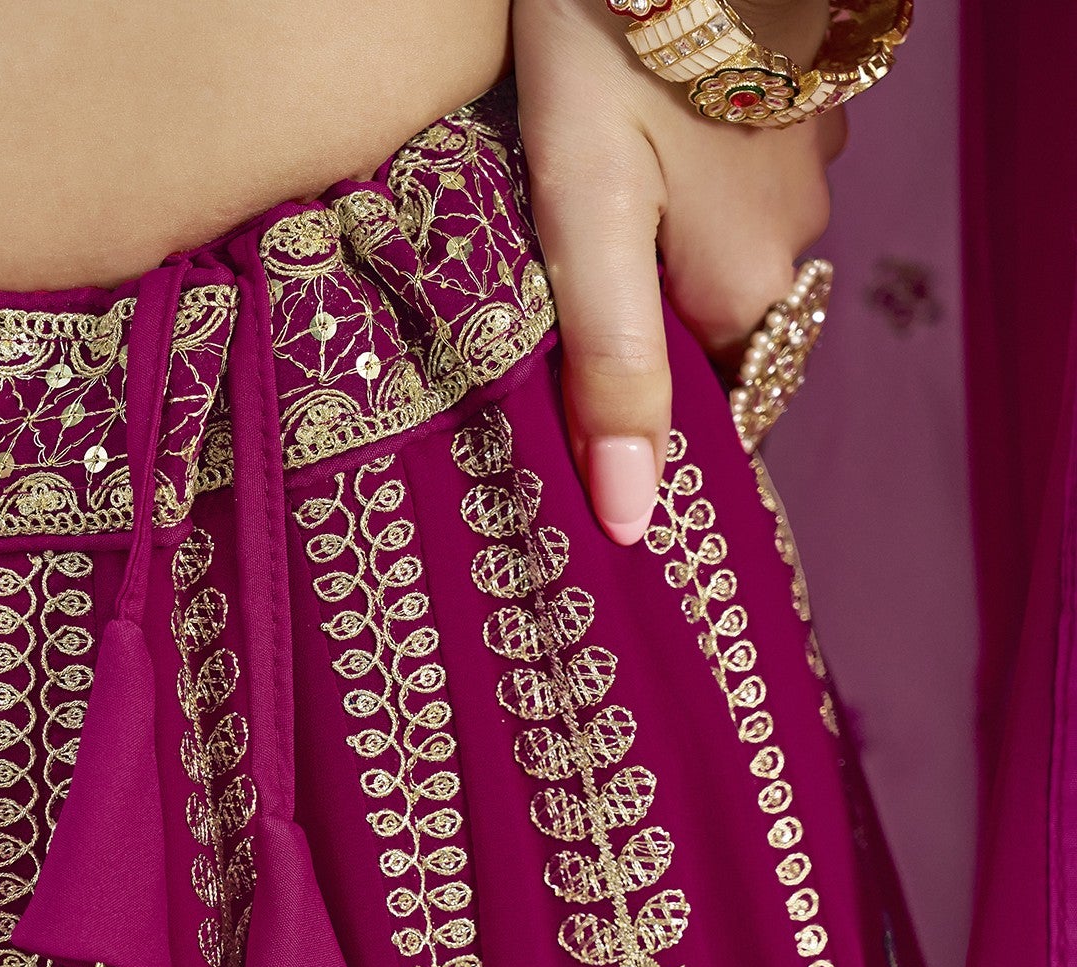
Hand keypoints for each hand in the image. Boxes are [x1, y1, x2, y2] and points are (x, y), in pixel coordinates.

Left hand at [514, 0, 844, 542]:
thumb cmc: (611, 54)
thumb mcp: (586, 221)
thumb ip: (611, 371)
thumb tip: (634, 521)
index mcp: (744, 292)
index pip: (713, 418)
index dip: (650, 440)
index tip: (585, 455)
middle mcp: (792, 242)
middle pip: (711, 339)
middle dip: (644, 351)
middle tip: (553, 344)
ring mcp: (802, 164)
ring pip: (716, 259)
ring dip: (656, 267)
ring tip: (575, 248)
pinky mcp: (788, 102)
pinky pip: (728, 187)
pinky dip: (678, 194)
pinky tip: (628, 164)